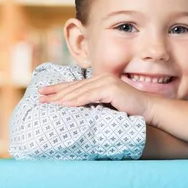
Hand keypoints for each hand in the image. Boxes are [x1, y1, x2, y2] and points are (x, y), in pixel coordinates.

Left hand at [39, 74, 153, 119]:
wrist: (147, 109)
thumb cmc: (129, 109)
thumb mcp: (108, 104)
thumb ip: (95, 103)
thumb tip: (78, 110)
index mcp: (100, 80)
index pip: (76, 84)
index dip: (59, 88)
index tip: (43, 92)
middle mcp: (101, 78)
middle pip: (75, 86)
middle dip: (56, 92)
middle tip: (40, 97)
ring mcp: (106, 82)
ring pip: (80, 91)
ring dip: (63, 97)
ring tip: (49, 102)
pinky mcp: (111, 89)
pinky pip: (90, 95)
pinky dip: (76, 100)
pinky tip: (65, 104)